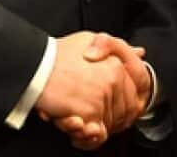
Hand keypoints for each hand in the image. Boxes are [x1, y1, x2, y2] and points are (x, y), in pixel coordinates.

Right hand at [35, 32, 146, 147]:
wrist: (36, 67)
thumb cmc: (58, 54)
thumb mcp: (90, 40)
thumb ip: (116, 48)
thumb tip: (139, 53)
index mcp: (116, 65)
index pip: (130, 94)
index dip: (117, 104)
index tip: (102, 106)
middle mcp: (113, 81)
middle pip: (121, 111)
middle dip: (106, 117)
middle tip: (87, 114)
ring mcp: (102, 98)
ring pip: (108, 123)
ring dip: (93, 126)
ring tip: (77, 119)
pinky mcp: (89, 113)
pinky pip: (95, 133)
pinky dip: (86, 136)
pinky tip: (75, 124)